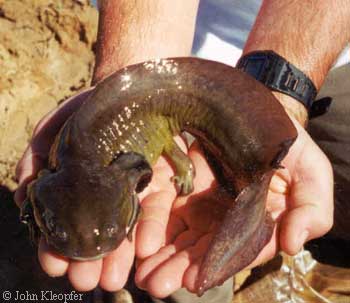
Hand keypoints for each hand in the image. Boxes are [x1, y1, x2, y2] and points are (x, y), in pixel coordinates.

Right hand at [14, 89, 187, 291]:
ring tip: (112, 278)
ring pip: (127, 229)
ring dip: (119, 255)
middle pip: (98, 233)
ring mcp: (136, 191)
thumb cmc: (89, 109)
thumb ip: (37, 151)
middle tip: (84, 281)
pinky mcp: (162, 183)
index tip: (53, 264)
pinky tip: (145, 248)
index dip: (57, 244)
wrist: (131, 89)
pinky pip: (157, 210)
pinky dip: (151, 230)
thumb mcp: (56, 124)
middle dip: (89, 259)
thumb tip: (22, 186)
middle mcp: (108, 195)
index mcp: (80, 187)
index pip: (66, 222)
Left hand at [134, 118, 333, 297]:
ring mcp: (203, 203)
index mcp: (257, 222)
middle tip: (157, 284)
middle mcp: (227, 219)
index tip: (194, 280)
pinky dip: (153, 226)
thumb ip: (309, 212)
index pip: (237, 251)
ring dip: (162, 255)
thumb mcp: (311, 175)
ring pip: (180, 235)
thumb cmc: (289, 146)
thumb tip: (293, 245)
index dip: (217, 265)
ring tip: (144, 274)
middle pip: (202, 249)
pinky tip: (140, 243)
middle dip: (180, 268)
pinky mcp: (183, 184)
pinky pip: (166, 209)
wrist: (259, 116)